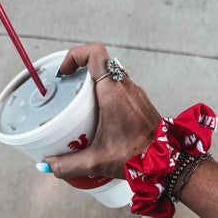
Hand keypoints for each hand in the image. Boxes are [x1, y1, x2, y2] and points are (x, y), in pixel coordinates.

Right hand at [45, 43, 161, 178]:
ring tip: (80, 104)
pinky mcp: (140, 103)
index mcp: (114, 93)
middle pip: (101, 63)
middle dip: (81, 72)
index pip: (95, 53)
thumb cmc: (139, 156)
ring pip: (111, 76)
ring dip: (94, 84)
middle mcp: (126, 88)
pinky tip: (98, 116)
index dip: (76, 55)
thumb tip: (49, 164)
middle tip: (68, 89)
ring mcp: (135, 94)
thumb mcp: (97, 161)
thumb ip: (68, 164)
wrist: (168, 161)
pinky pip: (120, 89)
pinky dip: (106, 95)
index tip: (65, 72)